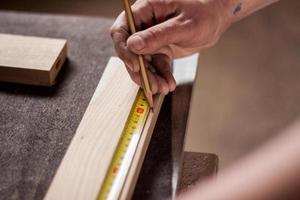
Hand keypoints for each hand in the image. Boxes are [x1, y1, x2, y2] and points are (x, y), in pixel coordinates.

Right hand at [110, 0, 230, 93]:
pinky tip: (168, 84)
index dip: (124, 49)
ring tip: (162, 88)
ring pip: (142, 62)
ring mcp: (151, 39)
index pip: (122, 30)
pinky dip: (160, 76)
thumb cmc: (203, 13)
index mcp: (145, 10)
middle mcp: (144, 25)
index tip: (135, 66)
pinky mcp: (159, 49)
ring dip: (150, 77)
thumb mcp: (183, 25)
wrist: (216, 19)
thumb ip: (158, 35)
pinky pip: (155, 66)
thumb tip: (133, 45)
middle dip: (139, 71)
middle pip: (130, 51)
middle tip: (150, 85)